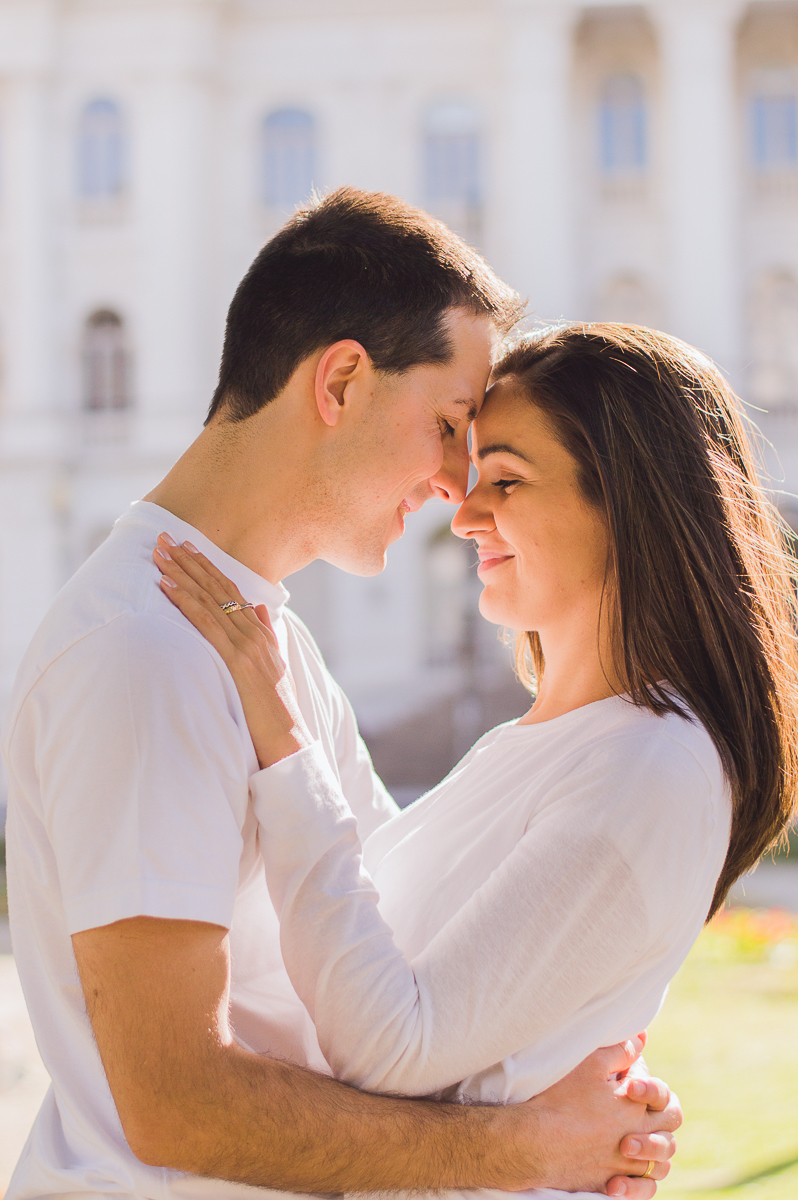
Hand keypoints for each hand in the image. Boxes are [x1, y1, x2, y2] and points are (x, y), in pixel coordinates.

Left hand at [153, 534, 312, 768]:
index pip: (231, 589)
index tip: (188, 546)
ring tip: (159, 552)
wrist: (287, 735)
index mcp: (261, 631)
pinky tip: (167, 585)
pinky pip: (204, 623)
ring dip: (181, 572)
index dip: (208, 566)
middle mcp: (253, 631)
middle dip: (189, 559)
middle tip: (165, 536)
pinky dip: (184, 601)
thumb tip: (255, 607)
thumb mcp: (274, 663)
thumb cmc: (276, 708)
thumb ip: (265, 632)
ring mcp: (245, 643)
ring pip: (208, 599)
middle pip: (216, 586)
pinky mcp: (235, 659)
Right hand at [508, 1034, 679, 1196]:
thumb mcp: (590, 1064)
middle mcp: (637, 1137)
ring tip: (640, 1142)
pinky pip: (643, 1189)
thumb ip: (621, 1050)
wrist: (535, 1142)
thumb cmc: (560, 1100)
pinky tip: (630, 1171)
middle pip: (669, 1129)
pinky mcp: (611, 1185)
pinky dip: (641, 1182)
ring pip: (661, 1163)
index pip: (663, 1095)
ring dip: (656, 1152)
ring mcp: (626, 1165)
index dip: (650, 1086)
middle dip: (662, 1117)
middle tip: (642, 1110)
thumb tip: (642, 1039)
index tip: (629, 1084)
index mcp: (635, 1107)